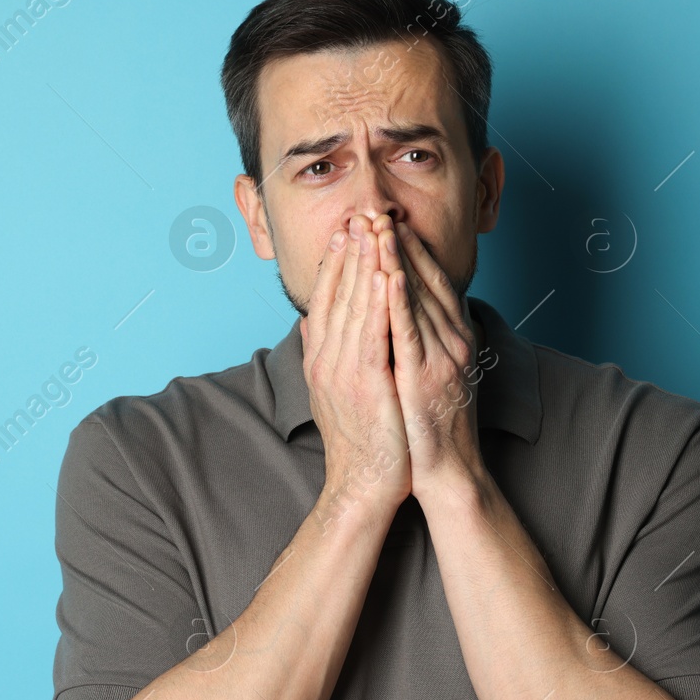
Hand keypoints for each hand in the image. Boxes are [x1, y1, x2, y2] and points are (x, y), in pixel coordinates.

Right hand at [301, 215, 411, 531]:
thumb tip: (312, 328)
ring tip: (373, 228)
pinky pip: (374, 333)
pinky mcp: (367, 384)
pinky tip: (387, 273)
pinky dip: (379, 301)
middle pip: (338, 294)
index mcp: (322, 359)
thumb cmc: (361, 442)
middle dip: (350, 251)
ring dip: (365, 263)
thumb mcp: (334, 393)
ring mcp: (345, 371)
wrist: (363, 487)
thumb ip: (324, 357)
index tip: (346, 229)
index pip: (327, 300)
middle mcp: (327, 360)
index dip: (337, 262)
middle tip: (358, 212)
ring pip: (355, 305)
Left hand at [374, 215, 485, 501]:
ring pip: (417, 297)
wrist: (447, 472)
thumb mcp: (426, 374)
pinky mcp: (427, 376)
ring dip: (397, 260)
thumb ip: (415, 342)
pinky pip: (412, 330)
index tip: (388, 220)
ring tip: (378, 226)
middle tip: (378, 209)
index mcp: (452, 338)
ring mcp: (443, 357)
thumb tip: (397, 316)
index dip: (410, 249)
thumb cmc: (430, 427)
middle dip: (400, 244)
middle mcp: (453, 340)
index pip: (430, 282)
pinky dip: (401, 300)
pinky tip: (390, 274)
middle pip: (425, 281)